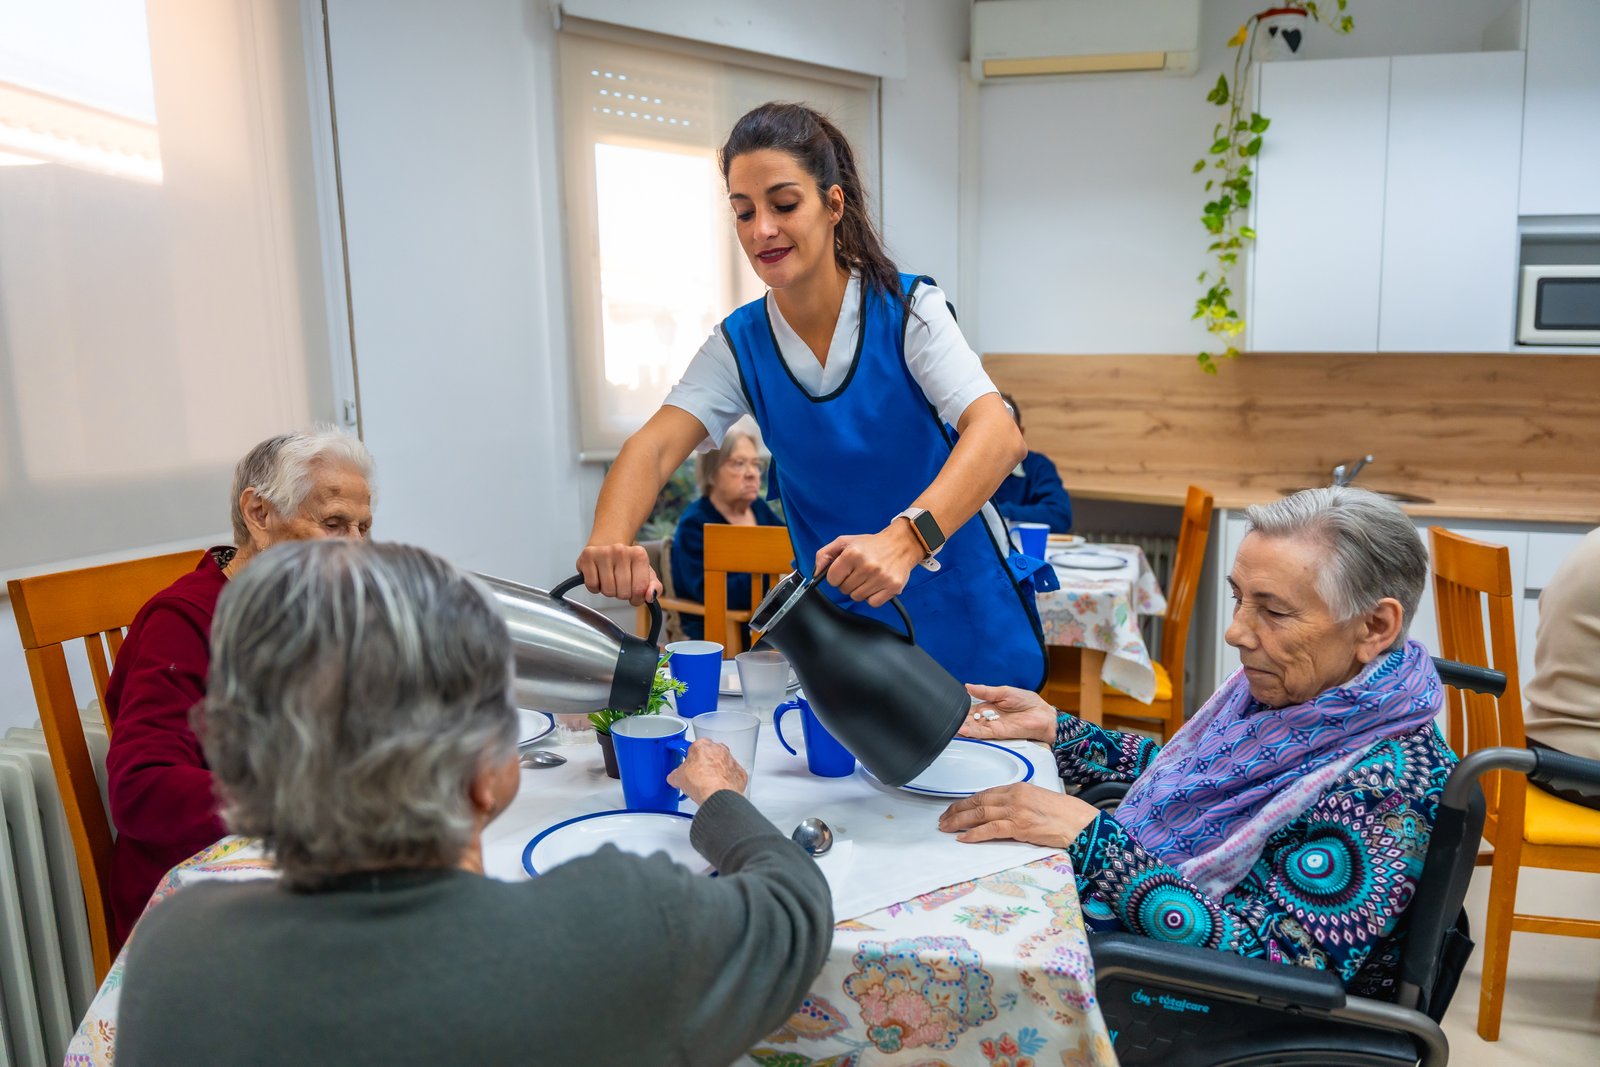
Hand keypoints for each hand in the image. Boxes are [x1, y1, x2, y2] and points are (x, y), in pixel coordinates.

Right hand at [577, 543, 661, 605]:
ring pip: (607, 591)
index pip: (640, 590)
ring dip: (609, 591)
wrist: (607, 546)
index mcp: (639, 554)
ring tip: (610, 580)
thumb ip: (655, 587)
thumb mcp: (646, 575)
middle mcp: (621, 550)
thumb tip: (650, 596)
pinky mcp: (587, 556)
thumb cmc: (628, 565)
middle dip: (622, 594)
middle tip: (620, 584)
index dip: (637, 598)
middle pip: (623, 593)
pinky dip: (595, 588)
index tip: (634, 594)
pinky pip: (592, 586)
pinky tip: (599, 578)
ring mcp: (603, 552)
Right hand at [668, 739, 747, 804]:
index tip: (688, 762)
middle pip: (710, 754)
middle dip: (704, 763)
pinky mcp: (739, 773)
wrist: (717, 795)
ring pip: (723, 763)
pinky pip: (732, 775)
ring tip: (708, 785)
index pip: (694, 747)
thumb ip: (676, 774)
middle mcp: (719, 749)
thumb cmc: (700, 782)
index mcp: (702, 745)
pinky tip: (720, 789)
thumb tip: (675, 778)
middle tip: (697, 776)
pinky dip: (727, 781)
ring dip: (717, 772)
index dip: (690, 758)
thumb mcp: (678, 777)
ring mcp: (731, 760)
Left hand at [814, 523, 923, 607]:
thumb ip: (824, 555)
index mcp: (853, 553)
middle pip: (845, 590)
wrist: (901, 543)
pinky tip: (876, 584)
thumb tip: (816, 573)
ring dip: (860, 589)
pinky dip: (873, 596)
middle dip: (848, 582)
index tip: (844, 571)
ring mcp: (881, 577)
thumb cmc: (871, 544)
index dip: (836, 576)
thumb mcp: (845, 542)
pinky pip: (873, 603)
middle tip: (858, 572)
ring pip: (857, 597)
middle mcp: (868, 565)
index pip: (832, 579)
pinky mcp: (893, 587)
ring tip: (868, 577)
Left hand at [938, 783, 1098, 848]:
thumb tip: (999, 812)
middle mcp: (1014, 796)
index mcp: (1018, 787)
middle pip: (978, 801)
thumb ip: (1017, 802)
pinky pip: (990, 829)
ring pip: (979, 814)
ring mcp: (1016, 810)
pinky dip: (974, 834)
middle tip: (943, 818)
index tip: (956, 808)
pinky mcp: (1019, 826)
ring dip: (959, 821)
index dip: (966, 802)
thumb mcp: (1037, 800)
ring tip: (946, 827)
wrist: (1080, 823)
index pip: (985, 793)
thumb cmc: (1064, 814)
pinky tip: (963, 838)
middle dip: (957, 810)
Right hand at [957, 683, 1056, 743]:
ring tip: (951, 728)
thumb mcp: (1004, 691)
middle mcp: (988, 718)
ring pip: (973, 729)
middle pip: (969, 721)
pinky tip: (963, 731)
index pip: (969, 710)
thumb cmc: (1028, 702)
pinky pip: (983, 734)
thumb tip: (968, 686)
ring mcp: (993, 727)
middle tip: (945, 721)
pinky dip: (973, 733)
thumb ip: (986, 691)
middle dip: (958, 722)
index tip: (948, 710)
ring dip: (962, 729)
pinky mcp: (999, 734)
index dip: (959, 711)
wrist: (1044, 715)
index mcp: (988, 706)